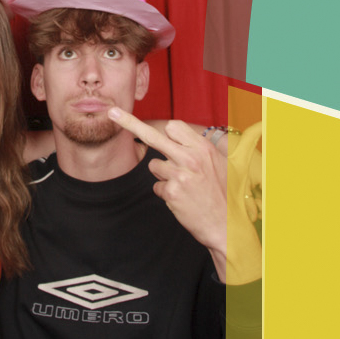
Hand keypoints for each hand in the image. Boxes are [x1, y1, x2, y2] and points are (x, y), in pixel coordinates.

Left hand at [108, 108, 261, 282]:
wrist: (227, 226)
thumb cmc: (223, 194)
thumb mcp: (221, 164)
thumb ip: (198, 148)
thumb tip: (175, 133)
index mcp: (203, 148)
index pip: (173, 126)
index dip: (167, 133)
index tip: (153, 127)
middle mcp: (191, 158)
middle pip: (153, 135)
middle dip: (130, 122)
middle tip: (112, 113)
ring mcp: (181, 175)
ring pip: (153, 166)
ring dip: (163, 175)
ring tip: (183, 186)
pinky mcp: (173, 192)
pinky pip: (156, 186)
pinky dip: (165, 193)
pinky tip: (181, 199)